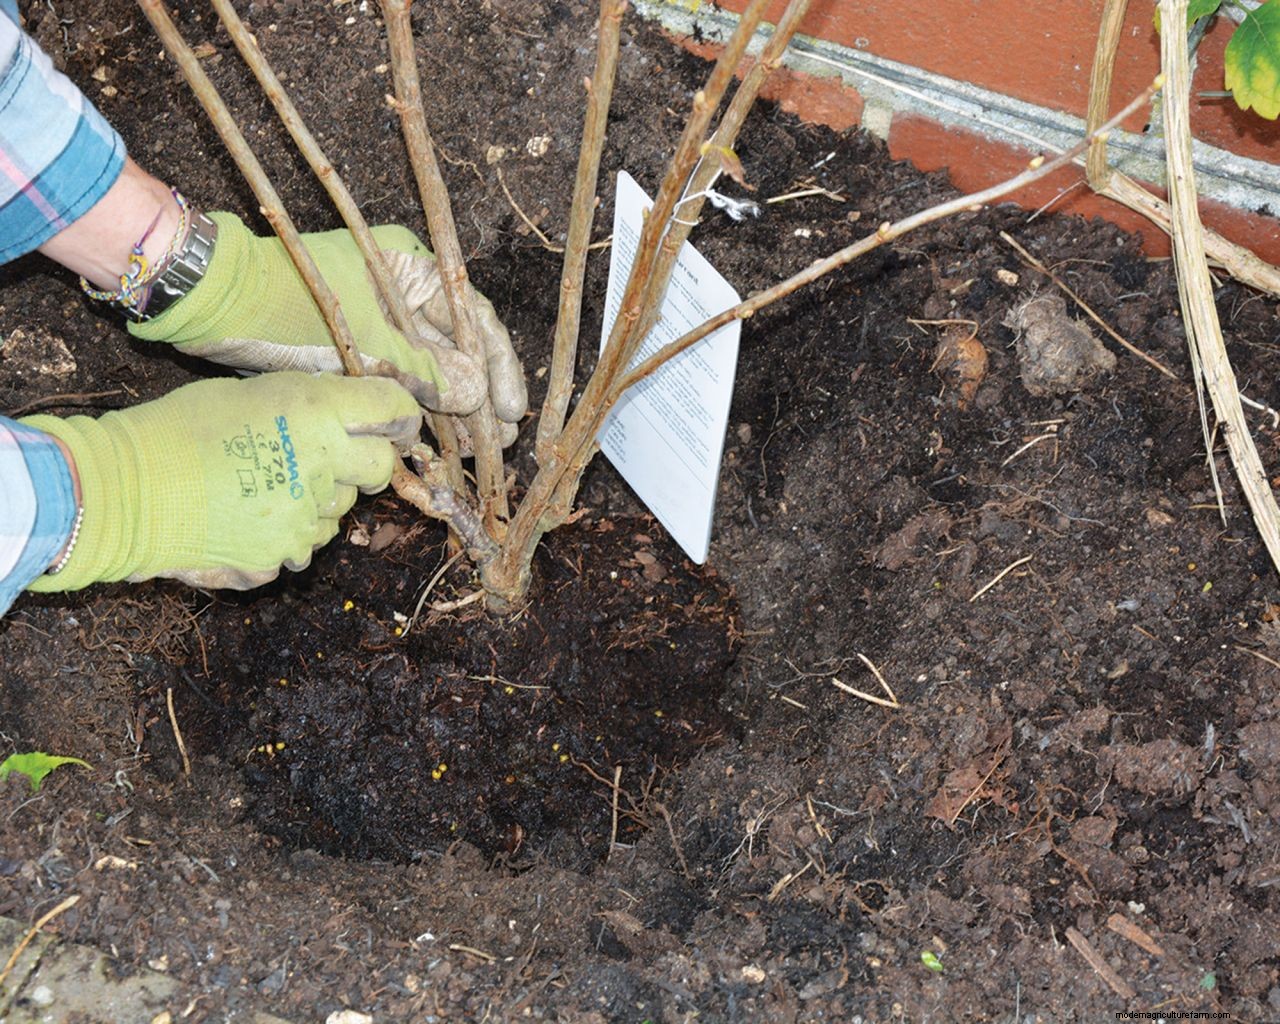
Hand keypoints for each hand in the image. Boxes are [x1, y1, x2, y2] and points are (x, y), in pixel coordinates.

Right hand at [21, 373, 420, 590]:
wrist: (123, 493)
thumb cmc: (179, 429)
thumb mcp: (250, 392)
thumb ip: (307, 404)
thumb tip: (344, 412)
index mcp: (316, 413)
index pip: (392, 407)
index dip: (400, 413)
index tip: (396, 419)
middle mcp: (324, 465)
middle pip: (382, 466)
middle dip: (368, 461)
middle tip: (333, 455)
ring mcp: (307, 517)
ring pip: (341, 508)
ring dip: (319, 497)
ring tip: (264, 484)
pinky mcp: (286, 554)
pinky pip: (307, 542)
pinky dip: (290, 531)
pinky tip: (248, 515)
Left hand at [127, 213, 527, 425]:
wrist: (215, 307)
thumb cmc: (289, 306)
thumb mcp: (365, 340)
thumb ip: (425, 371)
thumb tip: (477, 398)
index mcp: (410, 268)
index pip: (474, 319)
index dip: (499, 367)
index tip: (513, 410)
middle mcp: (401, 293)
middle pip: (458, 348)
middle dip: (481, 396)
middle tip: (502, 439)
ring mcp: (378, 322)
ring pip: (430, 371)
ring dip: (453, 411)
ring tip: (475, 450)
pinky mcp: (355, 350)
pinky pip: (400, 384)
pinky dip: (418, 411)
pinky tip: (435, 444)